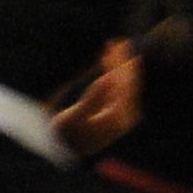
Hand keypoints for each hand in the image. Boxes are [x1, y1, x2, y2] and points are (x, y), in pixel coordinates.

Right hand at [52, 38, 141, 159]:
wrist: (64, 151)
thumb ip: (92, 98)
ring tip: (110, 47)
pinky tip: (105, 63)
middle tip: (118, 41)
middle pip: (128, 83)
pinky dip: (112, 73)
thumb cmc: (66, 134)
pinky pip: (116, 88)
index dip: (123, 64)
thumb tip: (108, 78)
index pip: (127, 85)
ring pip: (123, 84)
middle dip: (122, 62)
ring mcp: (120, 115)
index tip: (119, 45)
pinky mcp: (112, 113)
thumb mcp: (74, 118)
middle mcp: (124, 117)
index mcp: (119, 118)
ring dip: (117, 66)